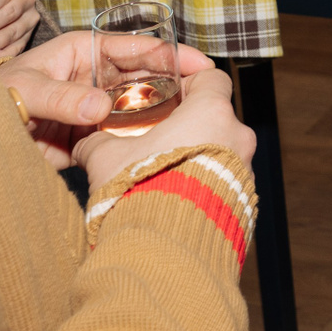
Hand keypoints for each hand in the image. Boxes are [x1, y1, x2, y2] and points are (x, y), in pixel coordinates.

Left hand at [0, 32, 216, 168]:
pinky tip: (159, 145)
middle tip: (206, 96)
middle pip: (145, 77)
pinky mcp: (89, 139)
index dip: (169, 54)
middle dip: (174, 84)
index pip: (135, 48)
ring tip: (191, 121)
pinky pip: (122, 138)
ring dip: (161, 114)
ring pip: (139, 108)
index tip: (199, 64)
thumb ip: (62, 97)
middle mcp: (95, 79)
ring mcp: (94, 110)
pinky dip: (140, 141)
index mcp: (84, 52)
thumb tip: (101, 106)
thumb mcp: (25, 89)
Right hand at [74, 67, 256, 191]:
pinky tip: (177, 202)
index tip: (170, 96)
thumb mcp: (107, 160)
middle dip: (189, 127)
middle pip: (216, 118)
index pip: (212, 79)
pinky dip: (206, 187)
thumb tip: (85, 144)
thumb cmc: (140, 193)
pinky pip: (227, 184)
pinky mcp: (246, 202)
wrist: (164, 251)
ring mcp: (246, 171)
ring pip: (223, 153)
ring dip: (198, 159)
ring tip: (165, 177)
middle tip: (159, 142)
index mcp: (211, 112)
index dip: (190, 84)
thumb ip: (97, 143)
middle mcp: (237, 137)